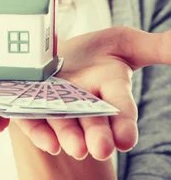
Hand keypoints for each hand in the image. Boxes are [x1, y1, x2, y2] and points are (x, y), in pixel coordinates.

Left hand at [14, 27, 170, 160]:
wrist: (56, 53)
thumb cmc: (95, 52)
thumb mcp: (126, 43)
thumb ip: (157, 48)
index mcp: (111, 89)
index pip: (121, 108)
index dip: (124, 123)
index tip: (127, 138)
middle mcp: (86, 103)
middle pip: (94, 122)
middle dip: (98, 136)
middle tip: (101, 149)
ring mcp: (59, 106)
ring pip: (65, 124)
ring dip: (70, 136)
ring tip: (76, 147)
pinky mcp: (33, 106)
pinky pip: (36, 121)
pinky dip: (40, 132)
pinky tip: (48, 142)